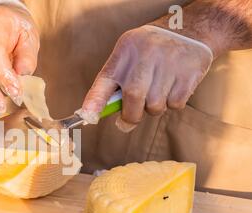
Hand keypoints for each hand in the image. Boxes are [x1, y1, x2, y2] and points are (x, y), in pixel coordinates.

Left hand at [80, 25, 212, 131]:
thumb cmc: (149, 52)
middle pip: (134, 99)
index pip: (105, 80)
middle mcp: (145, 55)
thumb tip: (96, 115)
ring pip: (155, 106)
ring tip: (158, 90)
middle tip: (129, 119)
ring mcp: (168, 62)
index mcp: (124, 52)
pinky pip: (175, 105)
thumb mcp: (128, 57)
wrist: (188, 29)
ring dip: (154, 107)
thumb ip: (114, 84)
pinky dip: (172, 103)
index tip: (88, 117)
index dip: (95, 101)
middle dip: (131, 116)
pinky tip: (173, 86)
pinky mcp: (188, 72)